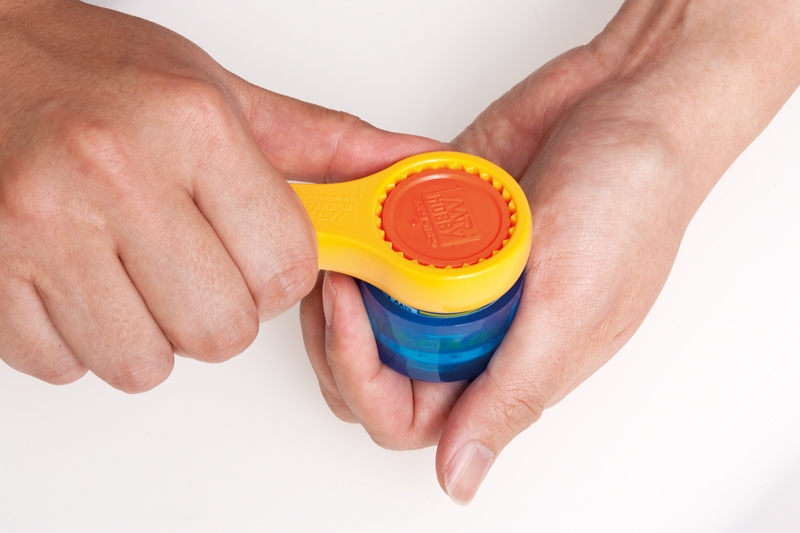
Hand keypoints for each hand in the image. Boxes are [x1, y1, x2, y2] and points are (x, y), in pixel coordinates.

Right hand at [0, 0, 442, 390]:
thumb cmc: (94, 72)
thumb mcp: (219, 93)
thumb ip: (325, 146)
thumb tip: (415, 165)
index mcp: (190, 126)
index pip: (287, 268)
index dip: (281, 276)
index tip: (258, 255)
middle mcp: (112, 174)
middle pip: (222, 329)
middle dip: (221, 313)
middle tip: (193, 266)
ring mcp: (37, 227)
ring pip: (145, 363)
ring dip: (152, 335)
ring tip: (132, 274)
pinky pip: (65, 366)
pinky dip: (80, 342)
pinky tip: (78, 284)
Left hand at [299, 0, 799, 503]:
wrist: (636, 103)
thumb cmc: (632, 203)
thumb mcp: (574, 307)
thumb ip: (512, 394)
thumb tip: (459, 478)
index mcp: (508, 367)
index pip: (405, 416)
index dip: (362, 375)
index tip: (351, 307)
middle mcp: (475, 331)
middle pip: (372, 371)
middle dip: (337, 334)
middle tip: (337, 273)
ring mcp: (451, 277)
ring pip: (366, 313)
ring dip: (344, 282)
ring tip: (343, 238)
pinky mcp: (438, 225)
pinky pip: (378, 247)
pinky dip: (363, 231)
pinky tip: (365, 206)